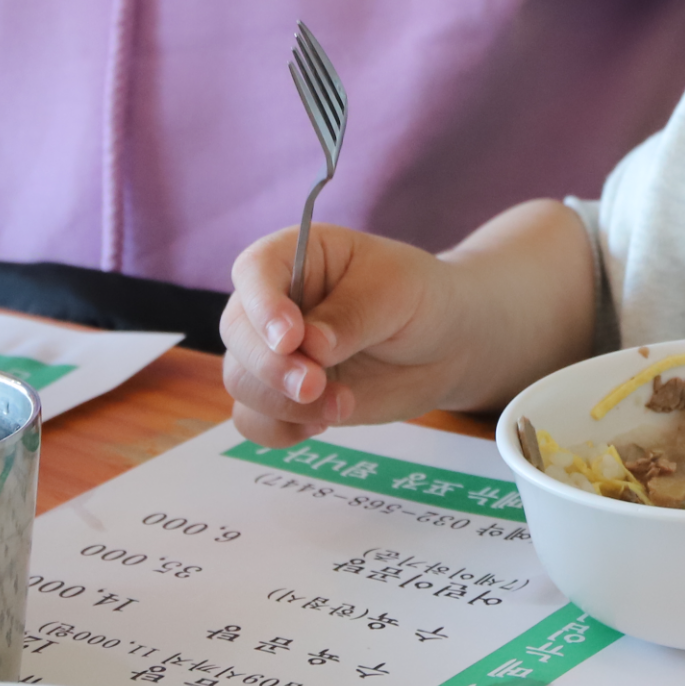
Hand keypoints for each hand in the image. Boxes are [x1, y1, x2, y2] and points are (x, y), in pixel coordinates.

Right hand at [220, 199, 604, 446]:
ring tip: (343, 404)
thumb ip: (352, 315)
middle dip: (272, 366)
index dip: (263, 306)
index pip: (254, 270)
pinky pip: (254, 418)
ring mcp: (275, 352)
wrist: (446, 345)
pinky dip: (279, 429)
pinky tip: (321, 424)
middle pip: (237, 333)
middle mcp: (273, 302)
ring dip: (283, 402)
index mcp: (295, 255)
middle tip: (316, 385)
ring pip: (242, 380)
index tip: (292, 338)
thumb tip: (311, 346)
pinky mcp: (284, 395)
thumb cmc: (422, 299)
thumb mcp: (398, 292)